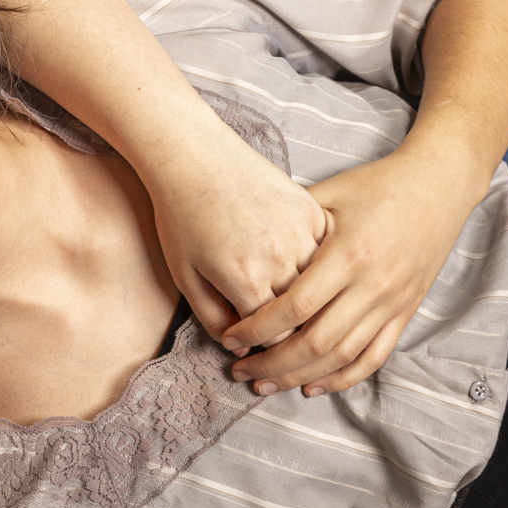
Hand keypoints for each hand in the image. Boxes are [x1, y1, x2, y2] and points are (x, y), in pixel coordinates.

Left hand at [145, 120, 330, 344]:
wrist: (195, 157)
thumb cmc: (181, 218)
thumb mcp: (185, 278)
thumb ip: (213, 319)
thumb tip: (241, 351)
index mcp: (245, 281)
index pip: (276, 337)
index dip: (268, 346)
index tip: (258, 343)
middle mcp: (279, 260)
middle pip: (303, 316)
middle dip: (291, 327)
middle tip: (276, 326)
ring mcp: (301, 233)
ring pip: (321, 285)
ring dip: (309, 297)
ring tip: (292, 298)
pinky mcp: (312, 210)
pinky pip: (326, 253)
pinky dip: (319, 264)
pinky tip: (302, 264)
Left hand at [225, 143, 488, 397]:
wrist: (438, 184)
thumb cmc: (376, 185)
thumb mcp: (328, 195)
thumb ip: (291, 228)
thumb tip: (246, 255)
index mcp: (348, 254)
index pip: (296, 307)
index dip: (258, 329)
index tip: (231, 338)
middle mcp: (372, 284)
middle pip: (315, 342)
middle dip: (272, 363)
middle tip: (241, 371)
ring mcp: (392, 303)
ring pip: (342, 357)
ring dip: (299, 377)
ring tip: (266, 385)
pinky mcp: (405, 312)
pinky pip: (374, 357)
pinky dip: (342, 379)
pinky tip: (312, 386)